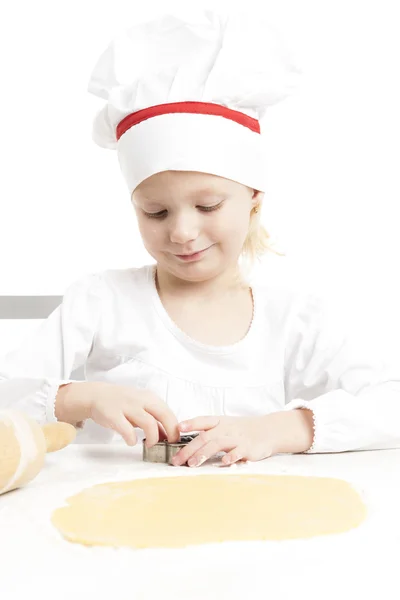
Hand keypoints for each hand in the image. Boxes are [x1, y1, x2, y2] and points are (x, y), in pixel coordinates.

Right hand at [55, 382, 179, 446]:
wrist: (97, 395)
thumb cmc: (122, 403)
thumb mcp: (141, 408)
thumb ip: (154, 420)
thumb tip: (168, 436)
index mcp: (150, 398)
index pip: (169, 412)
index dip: (175, 428)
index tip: (175, 440)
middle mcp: (141, 400)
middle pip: (164, 415)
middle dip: (170, 432)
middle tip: (168, 444)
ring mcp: (127, 406)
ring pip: (148, 423)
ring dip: (153, 437)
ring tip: (149, 444)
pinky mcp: (113, 415)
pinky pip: (127, 430)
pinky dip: (132, 439)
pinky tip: (131, 441)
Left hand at [172, 410, 313, 466]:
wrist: (266, 430)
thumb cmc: (240, 430)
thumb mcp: (224, 425)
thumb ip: (206, 431)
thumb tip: (183, 440)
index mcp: (219, 422)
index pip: (202, 421)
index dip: (190, 423)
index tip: (178, 428)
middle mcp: (225, 429)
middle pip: (205, 437)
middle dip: (189, 449)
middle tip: (177, 460)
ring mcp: (236, 438)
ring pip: (217, 444)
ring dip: (204, 453)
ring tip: (192, 463)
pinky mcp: (247, 448)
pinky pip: (238, 452)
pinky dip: (231, 456)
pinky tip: (223, 462)